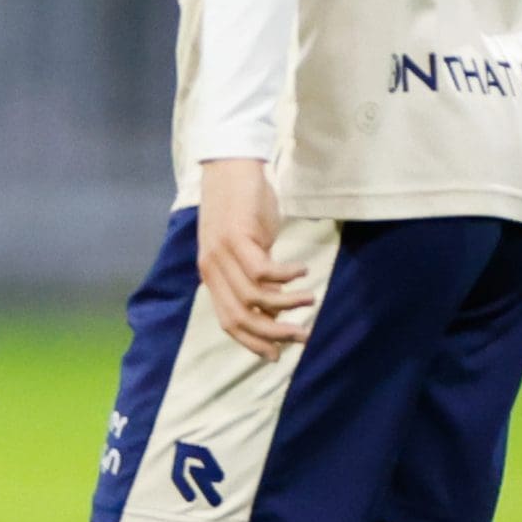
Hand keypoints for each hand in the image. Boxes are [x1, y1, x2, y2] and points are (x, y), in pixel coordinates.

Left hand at [196, 158, 314, 360]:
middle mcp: (212, 268)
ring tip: (310, 301)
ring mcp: (222, 253)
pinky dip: (287, 276)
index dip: (252, 341)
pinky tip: (303, 271)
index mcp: (211, 275)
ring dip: (287, 305)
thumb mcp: (245, 248)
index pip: (228, 321)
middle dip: (273, 333)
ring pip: (255, 297)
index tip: (276, 355)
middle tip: (302, 336)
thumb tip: (276, 305)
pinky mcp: (238, 236)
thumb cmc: (241, 208)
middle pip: (240, 316)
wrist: (230, 166)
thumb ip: (254, 277)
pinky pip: (265, 270)